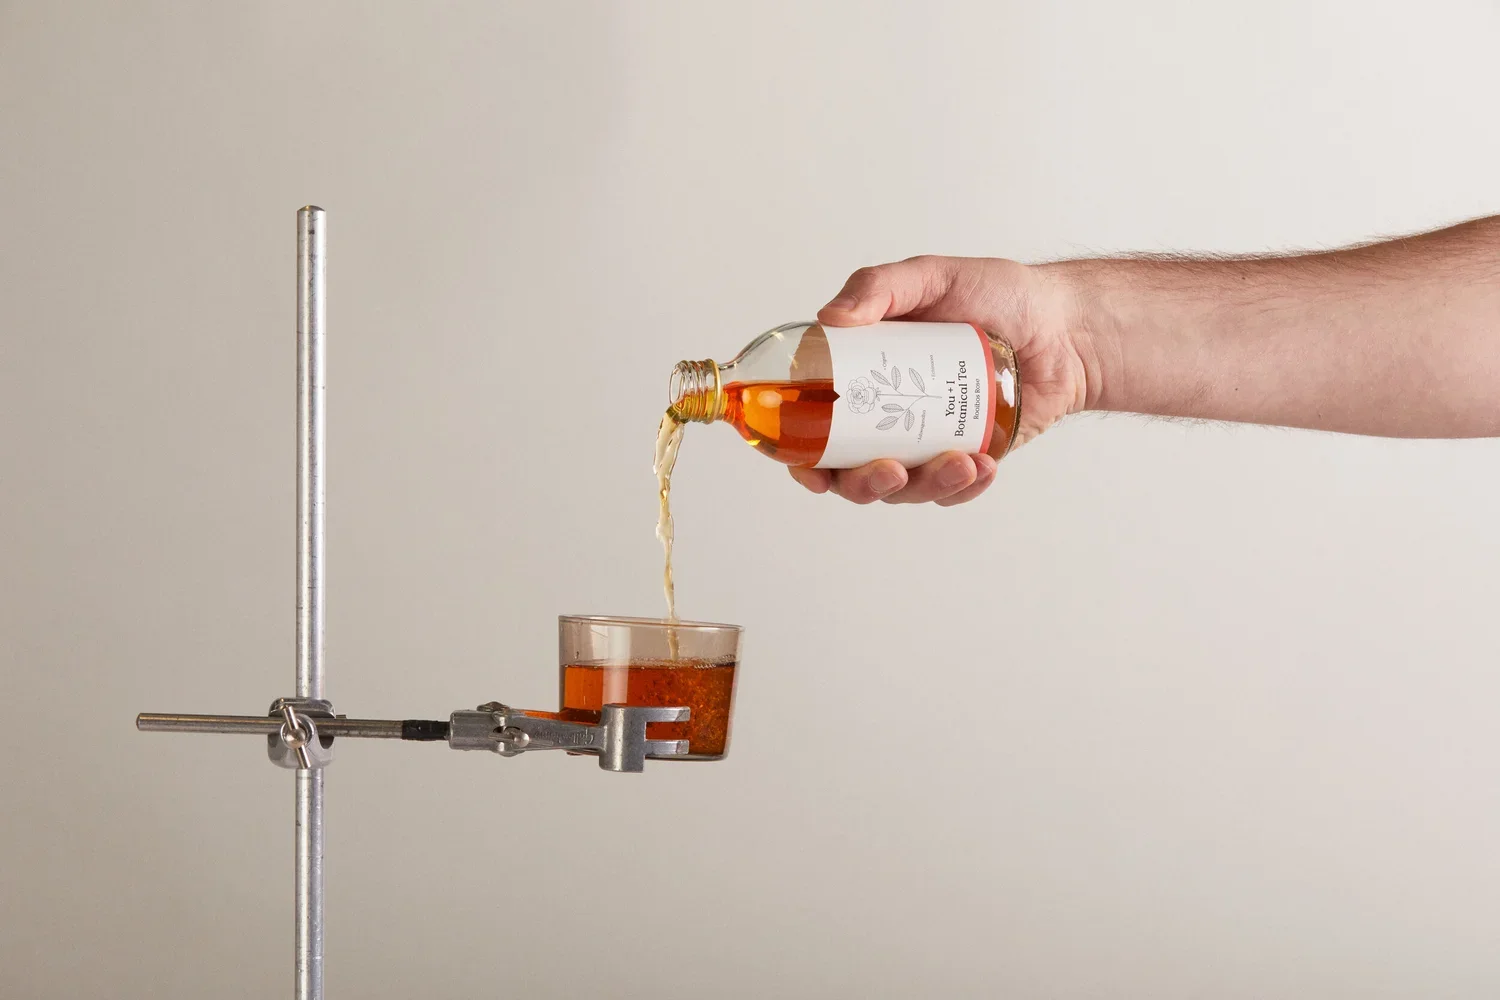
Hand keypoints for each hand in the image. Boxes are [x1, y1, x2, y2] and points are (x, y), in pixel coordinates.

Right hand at [790, 256, 1097, 504]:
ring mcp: (928, 442)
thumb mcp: (933, 277)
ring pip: (906, 490)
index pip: (817, 425)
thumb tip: (830, 319)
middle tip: (890, 471)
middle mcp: (889, 415)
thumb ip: (878, 288)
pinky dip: (966, 487)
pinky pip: (955, 491)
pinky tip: (983, 466)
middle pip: (853, 474)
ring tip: (961, 462)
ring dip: (926, 487)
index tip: (810, 469)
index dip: (803, 456)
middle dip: (865, 486)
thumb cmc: (999, 295)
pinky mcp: (970, 459)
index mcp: (865, 375)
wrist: (1066, 326)